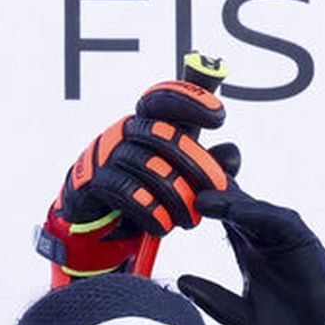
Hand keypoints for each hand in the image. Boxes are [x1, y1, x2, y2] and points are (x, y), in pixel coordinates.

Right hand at [40, 59, 237, 277]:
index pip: (165, 99)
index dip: (192, 101)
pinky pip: (127, 192)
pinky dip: (151, 211)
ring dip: (177, 197)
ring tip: (191, 220)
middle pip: (163, 135)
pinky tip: (163, 225)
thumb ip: (207, 162)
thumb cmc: (143, 185)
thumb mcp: (179, 172)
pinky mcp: (93, 181)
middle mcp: (125, 130)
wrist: (97, 217)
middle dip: (195, 163)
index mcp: (147, 120)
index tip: (220, 117)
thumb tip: (231, 153)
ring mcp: (107, 154)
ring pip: (149, 167)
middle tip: (216, 188)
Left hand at [177, 187, 324, 324]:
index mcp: (249, 249)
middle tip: (183, 169)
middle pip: (234, 200)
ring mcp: (284, 236)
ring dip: (227, 200)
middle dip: (211, 183)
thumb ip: (212, 298)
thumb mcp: (239, 316)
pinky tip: (234, 212)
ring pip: (252, 208)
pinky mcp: (303, 239)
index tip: (172, 190)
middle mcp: (265, 237)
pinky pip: (277, 220)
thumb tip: (180, 283)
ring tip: (201, 198)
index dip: (199, 199)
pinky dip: (256, 214)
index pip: (221, 214)